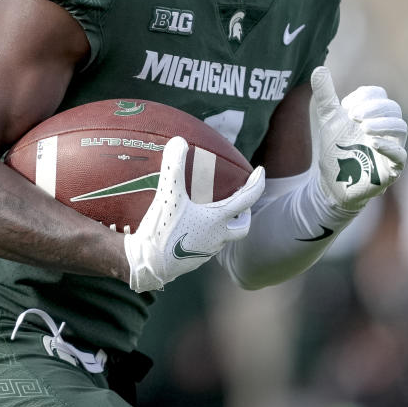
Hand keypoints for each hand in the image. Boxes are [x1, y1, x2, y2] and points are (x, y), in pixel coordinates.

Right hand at [124, 136, 264, 291]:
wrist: (147, 265)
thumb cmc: (162, 231)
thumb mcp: (168, 195)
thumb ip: (173, 167)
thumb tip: (179, 141)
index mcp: (217, 220)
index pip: (247, 199)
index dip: (257, 183)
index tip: (260, 170)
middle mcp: (217, 238)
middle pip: (242, 227)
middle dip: (245, 213)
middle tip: (240, 201)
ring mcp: (205, 251)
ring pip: (223, 237)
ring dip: (223, 224)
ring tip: (211, 212)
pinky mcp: (192, 261)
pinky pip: (206, 245)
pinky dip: (205, 234)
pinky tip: (189, 227)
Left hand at [309, 66, 407, 213]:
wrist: (333, 182)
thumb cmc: (336, 148)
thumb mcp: (328, 119)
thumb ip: (325, 95)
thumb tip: (319, 68)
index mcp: (373, 114)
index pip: (380, 95)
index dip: (365, 96)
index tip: (345, 105)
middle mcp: (386, 128)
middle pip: (393, 108)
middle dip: (374, 108)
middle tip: (353, 115)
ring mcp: (391, 147)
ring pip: (401, 128)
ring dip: (383, 124)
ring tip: (363, 127)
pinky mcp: (392, 168)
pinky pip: (400, 155)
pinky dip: (388, 146)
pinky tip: (371, 142)